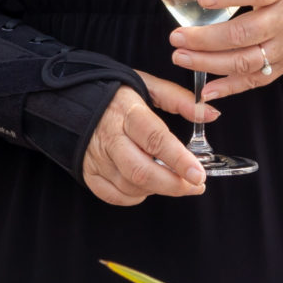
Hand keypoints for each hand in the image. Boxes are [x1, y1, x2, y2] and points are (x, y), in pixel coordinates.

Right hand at [83, 78, 208, 205]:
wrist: (72, 99)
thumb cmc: (115, 93)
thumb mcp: (148, 86)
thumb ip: (180, 100)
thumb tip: (210, 113)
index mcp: (127, 112)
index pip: (155, 139)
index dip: (179, 160)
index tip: (199, 174)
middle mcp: (109, 137)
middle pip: (142, 170)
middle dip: (173, 184)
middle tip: (196, 185)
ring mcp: (97, 157)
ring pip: (130, 185)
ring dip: (158, 189)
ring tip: (174, 181)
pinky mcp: (88, 172)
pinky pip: (114, 195)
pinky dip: (135, 196)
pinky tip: (148, 187)